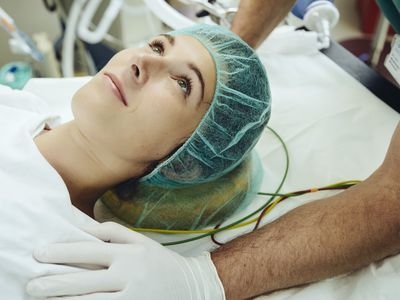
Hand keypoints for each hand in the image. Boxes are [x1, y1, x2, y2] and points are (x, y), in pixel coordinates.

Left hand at [26, 222, 224, 299]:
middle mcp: (130, 273)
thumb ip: (112, 232)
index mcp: (130, 252)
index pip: (91, 249)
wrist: (190, 284)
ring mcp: (132, 294)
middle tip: (32, 285)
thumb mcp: (139, 241)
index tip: (41, 253)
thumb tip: (82, 227)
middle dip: (56, 282)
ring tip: (44, 299)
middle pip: (86, 278)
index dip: (64, 250)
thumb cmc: (159, 261)